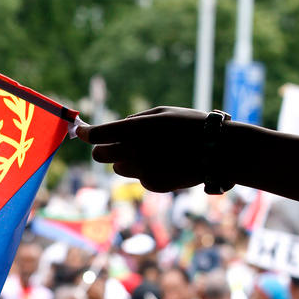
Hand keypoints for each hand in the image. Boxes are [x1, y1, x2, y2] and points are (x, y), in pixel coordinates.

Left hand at [77, 107, 208, 192]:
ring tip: (150, 151)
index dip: (85, 133)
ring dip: (124, 160)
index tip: (80, 132)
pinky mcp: (152, 185)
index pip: (97, 135)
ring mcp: (142, 172)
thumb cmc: (190, 125)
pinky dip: (145, 171)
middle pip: (99, 156)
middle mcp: (134, 152)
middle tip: (109, 144)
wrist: (218, 150)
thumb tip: (114, 129)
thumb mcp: (162, 113)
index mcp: (134, 130)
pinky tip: (165, 162)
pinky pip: (139, 177)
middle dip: (101, 149)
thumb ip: (134, 121)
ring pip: (118, 168)